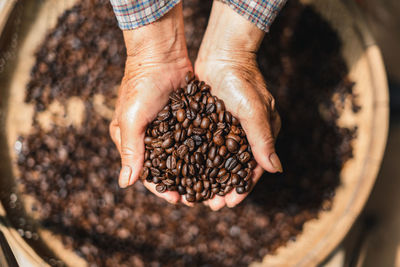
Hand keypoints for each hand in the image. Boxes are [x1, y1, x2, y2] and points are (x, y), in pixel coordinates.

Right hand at [109, 3, 192, 204]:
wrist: (161, 54)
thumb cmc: (140, 85)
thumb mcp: (131, 119)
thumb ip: (130, 150)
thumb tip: (125, 184)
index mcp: (134, 141)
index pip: (148, 172)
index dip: (162, 188)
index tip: (178, 200)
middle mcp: (152, 138)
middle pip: (168, 168)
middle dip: (183, 184)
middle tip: (199, 199)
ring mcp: (171, 129)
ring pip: (185, 157)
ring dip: (196, 172)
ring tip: (211, 187)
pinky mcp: (186, 119)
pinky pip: (195, 140)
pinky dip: (204, 152)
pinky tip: (217, 164)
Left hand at [195, 1, 281, 209]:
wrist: (223, 54)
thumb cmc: (242, 80)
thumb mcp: (253, 111)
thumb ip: (262, 139)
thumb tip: (275, 170)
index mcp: (262, 134)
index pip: (252, 168)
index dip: (241, 188)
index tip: (229, 203)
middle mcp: (246, 135)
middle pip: (234, 168)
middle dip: (223, 188)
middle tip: (211, 205)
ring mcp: (229, 129)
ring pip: (219, 160)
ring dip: (210, 178)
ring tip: (198, 194)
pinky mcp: (213, 122)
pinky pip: (207, 146)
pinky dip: (199, 160)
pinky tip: (188, 171)